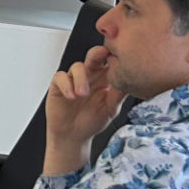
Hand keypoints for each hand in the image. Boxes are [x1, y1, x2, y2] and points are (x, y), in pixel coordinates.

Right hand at [45, 46, 124, 173]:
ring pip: (77, 66)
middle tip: (101, 53)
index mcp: (104, 79)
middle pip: (93, 57)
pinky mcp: (59, 85)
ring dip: (80, 78)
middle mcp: (90, 76)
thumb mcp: (110, 110)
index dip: (114, 57)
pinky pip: (61, 77)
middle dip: (97, 53)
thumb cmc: (92, 121)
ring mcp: (73, 79)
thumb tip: (129, 82)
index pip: (109, 62)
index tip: (120, 57)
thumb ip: (118, 95)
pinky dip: (66, 85)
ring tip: (82, 93)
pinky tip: (71, 96)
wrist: (73, 136)